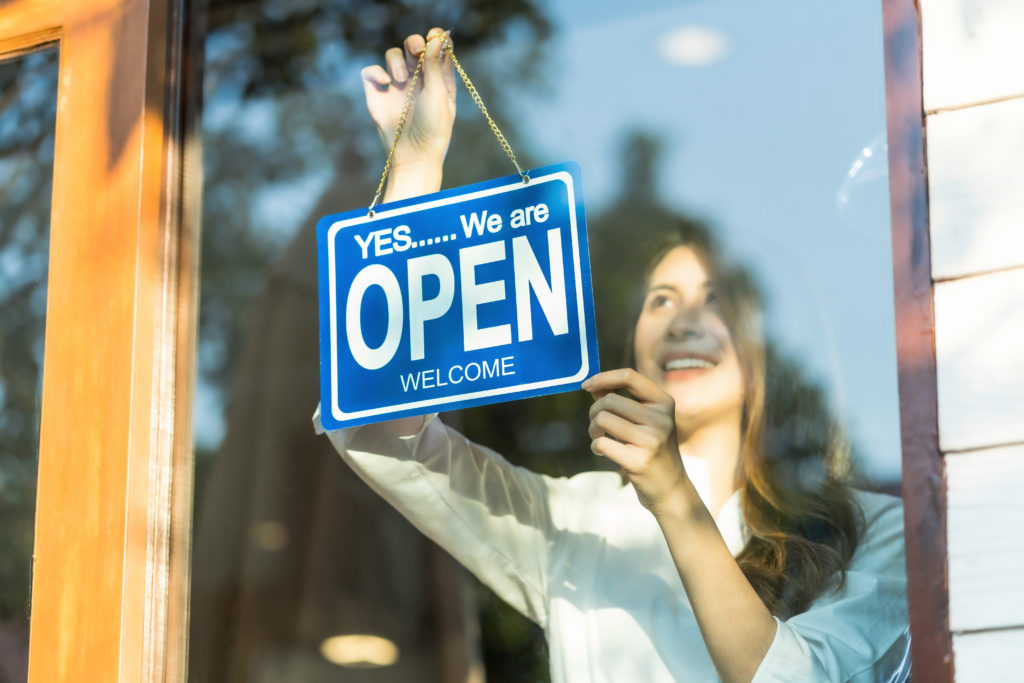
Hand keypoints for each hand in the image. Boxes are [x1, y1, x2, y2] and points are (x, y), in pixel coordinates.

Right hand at [361, 28, 456, 171]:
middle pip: (413, 46)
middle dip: (414, 42)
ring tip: (401, 80)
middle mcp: (417, 79)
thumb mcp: (438, 95)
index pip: (437, 49)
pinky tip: (386, 84)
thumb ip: (435, 65)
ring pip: (393, 55)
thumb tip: (436, 38)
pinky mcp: (378, 93)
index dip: (436, 38)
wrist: (413, 155)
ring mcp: (397, 85)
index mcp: (438, 79)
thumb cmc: (433, 128)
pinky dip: (377, 72)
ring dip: (397, 61)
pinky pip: (372, 70)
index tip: (435, 35)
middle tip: (417, 49)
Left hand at [583, 369, 691, 516]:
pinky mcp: (640, 461)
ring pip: (603, 419)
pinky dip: (596, 446)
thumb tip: (592, 384)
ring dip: (593, 429)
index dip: (603, 377)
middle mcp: (661, 419)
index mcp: (664, 403)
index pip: (629, 376)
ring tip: (600, 439)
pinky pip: (602, 442)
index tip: (586, 385)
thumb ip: (621, 400)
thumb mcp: (645, 420)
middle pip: (609, 400)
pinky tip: (603, 452)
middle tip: (597, 426)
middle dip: (594, 411)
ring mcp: (652, 440)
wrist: (670, 488)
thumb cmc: (651, 449)